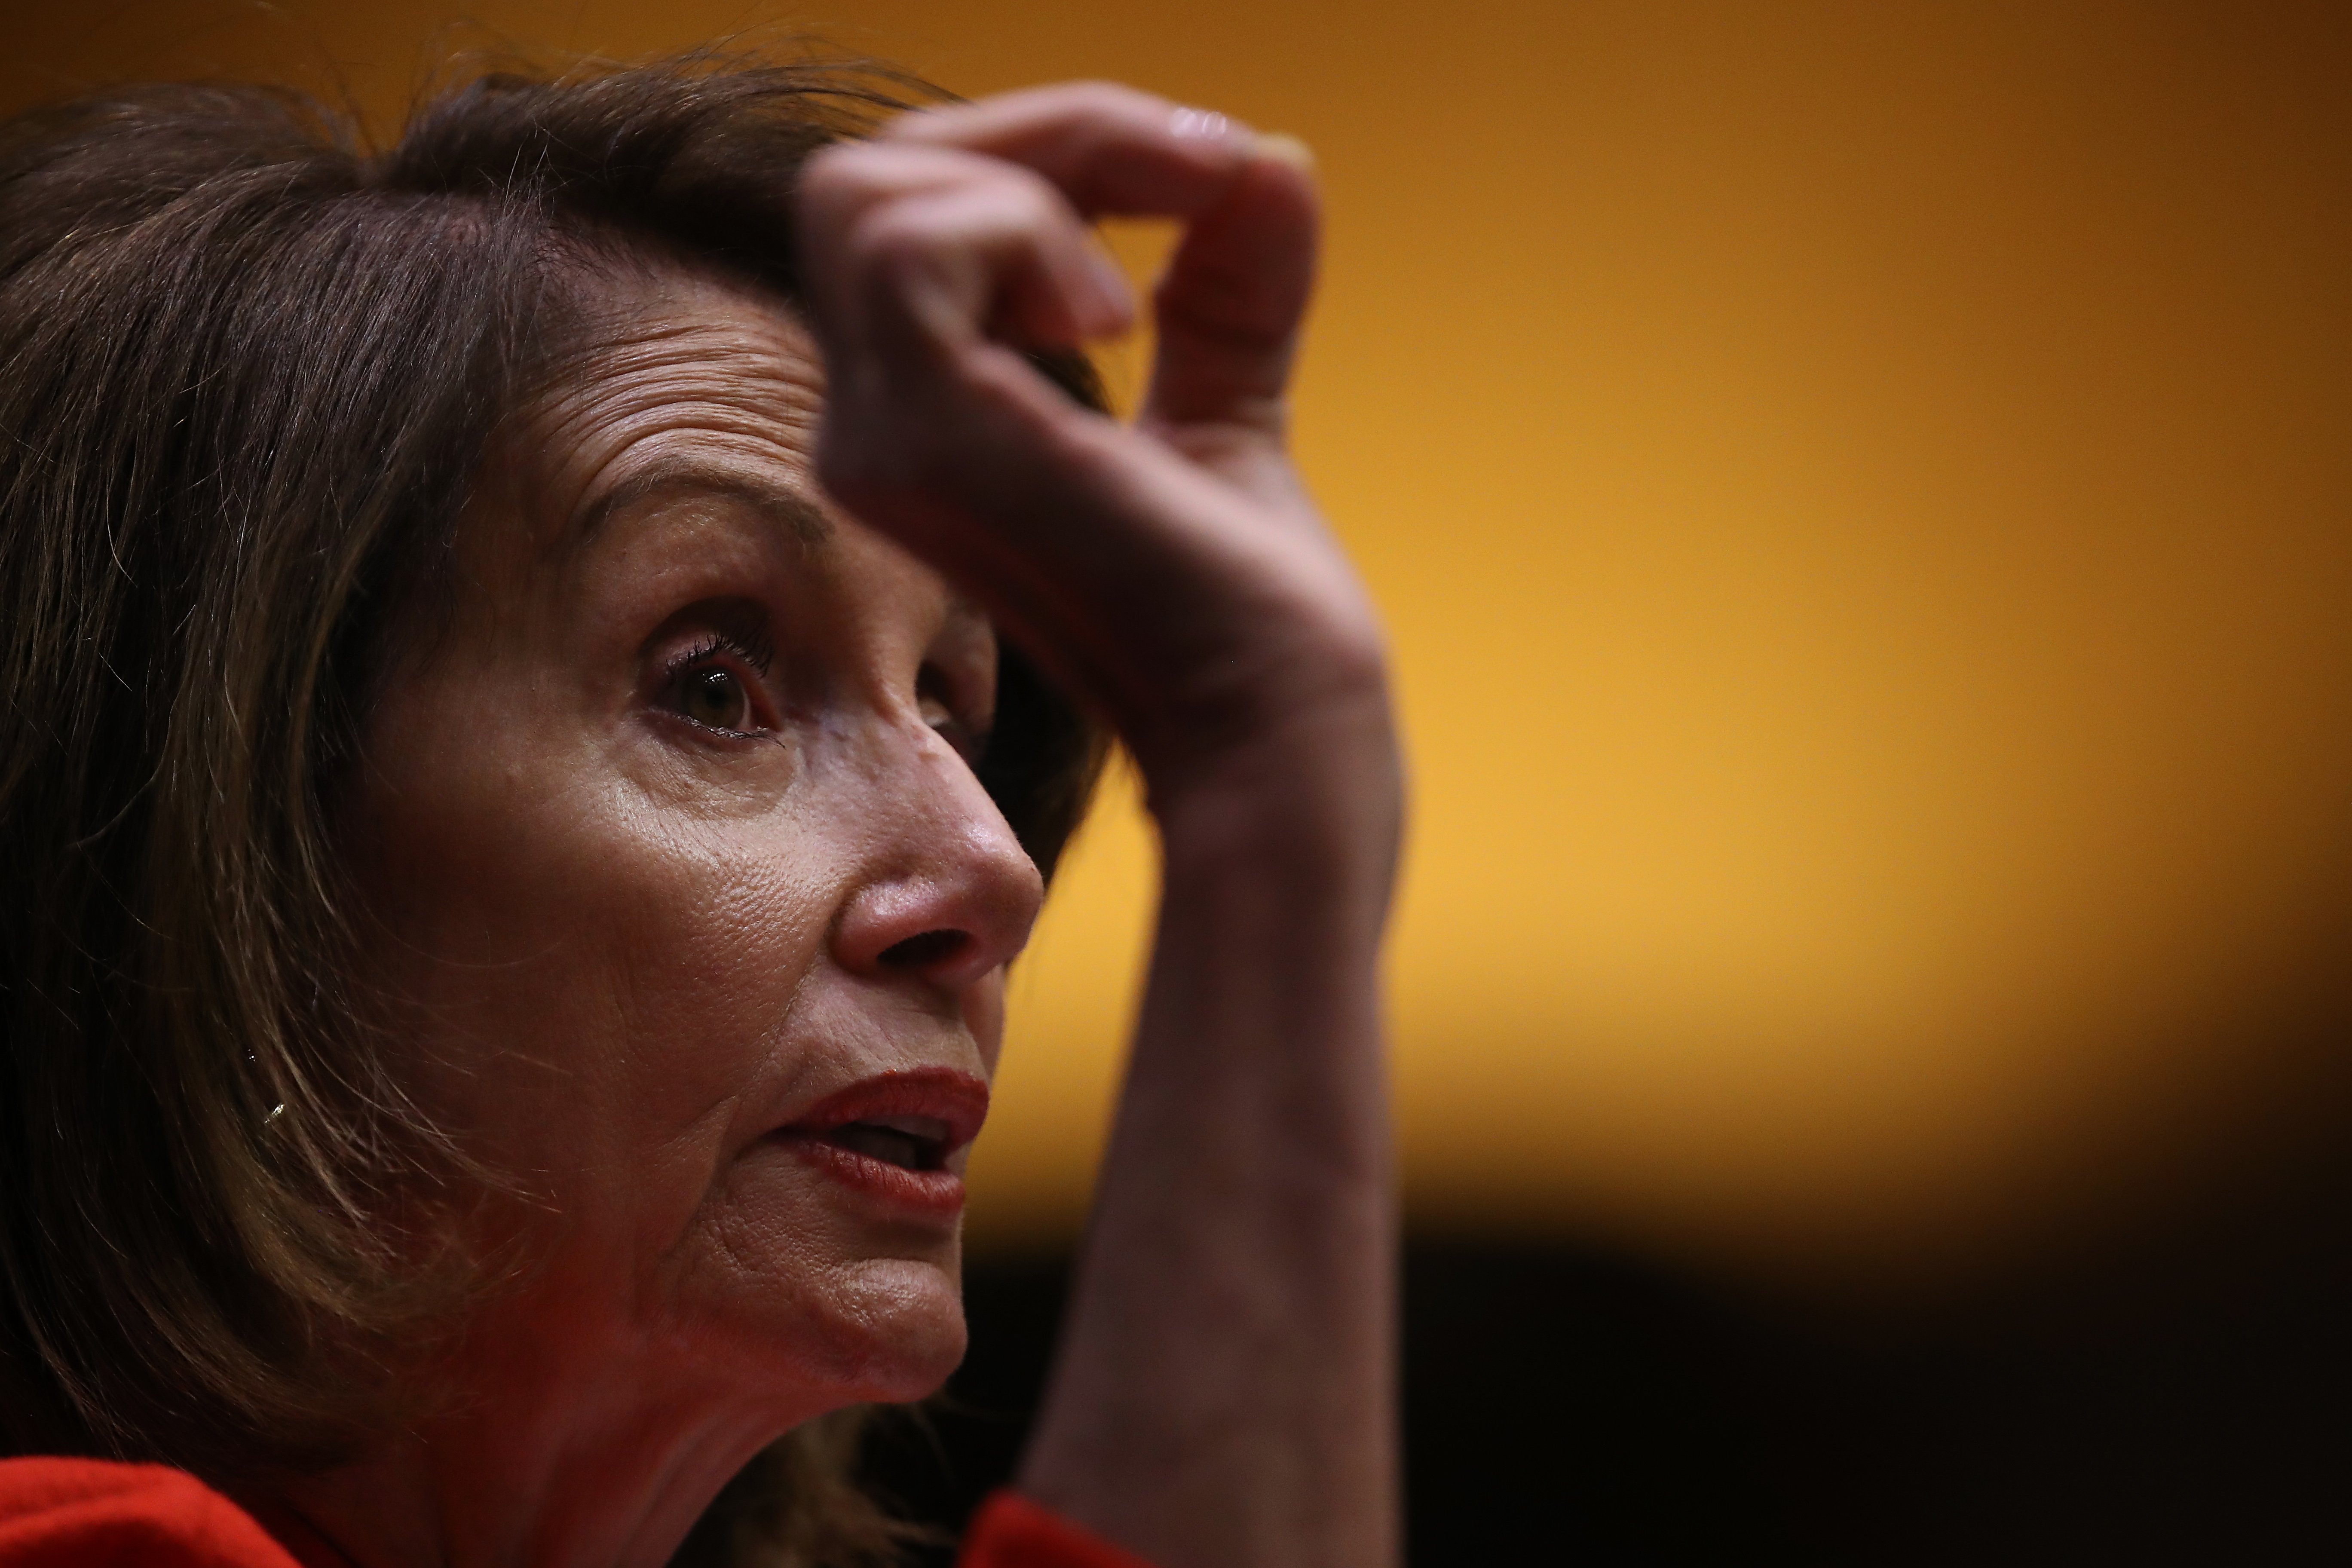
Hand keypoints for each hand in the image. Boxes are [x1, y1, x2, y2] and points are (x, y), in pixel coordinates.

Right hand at [796, 83, 1392, 817]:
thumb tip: (1270, 157)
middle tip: (1197, 183)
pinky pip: (913, 249)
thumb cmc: (1253, 626)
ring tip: (1141, 288)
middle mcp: (870, 433)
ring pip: (865, 194)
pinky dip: (1030, 229)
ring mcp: (881, 443)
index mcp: (924, 423)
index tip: (1209, 178)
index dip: (1057, 149)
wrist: (1276, 740)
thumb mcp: (1227, 406)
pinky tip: (1114, 322)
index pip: (915, 210)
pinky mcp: (928, 443)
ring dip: (1044, 173)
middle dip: (1050, 134)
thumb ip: (1226, 289)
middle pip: (872, 176)